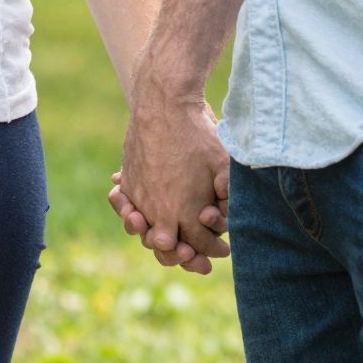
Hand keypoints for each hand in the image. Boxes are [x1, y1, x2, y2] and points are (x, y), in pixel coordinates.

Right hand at [112, 83, 231, 274]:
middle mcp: (161, 211)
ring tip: (171, 239)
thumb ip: (229, 199)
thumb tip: (234, 219)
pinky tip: (146, 217)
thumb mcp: (225, 168)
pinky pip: (128, 212)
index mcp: (188, 213)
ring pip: (146, 235)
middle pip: (169, 252)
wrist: (163, 105)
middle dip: (186, 258)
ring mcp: (141, 199)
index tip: (224, 248)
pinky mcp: (128, 183)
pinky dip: (136, 219)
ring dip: (159, 242)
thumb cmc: (199, 135)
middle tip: (197, 254)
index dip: (215, 251)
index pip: (201, 246)